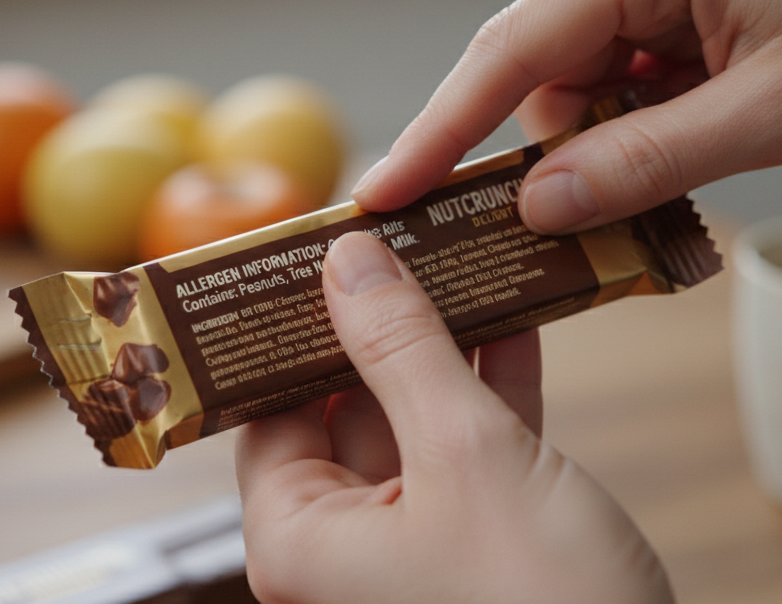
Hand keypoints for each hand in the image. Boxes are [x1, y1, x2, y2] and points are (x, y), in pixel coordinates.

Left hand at [236, 231, 671, 603]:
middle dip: (378, 320)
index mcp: (302, 540)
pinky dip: (494, 383)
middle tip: (394, 234)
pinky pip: (474, 446)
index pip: (266, 409)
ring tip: (457, 253)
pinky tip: (516, 313)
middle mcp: (348, 547)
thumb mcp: (466, 454)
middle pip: (345, 405)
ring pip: (417, 417)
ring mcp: (420, 542)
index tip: (308, 250)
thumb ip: (402, 348)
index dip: (286, 326)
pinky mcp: (485, 540)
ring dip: (444, 341)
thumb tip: (347, 261)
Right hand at [352, 0, 781, 230]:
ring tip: (672, 183)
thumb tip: (539, 205)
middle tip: (555, 232)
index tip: (386, 190)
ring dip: (603, 144)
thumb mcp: (773, 118)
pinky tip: (683, 150)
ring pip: (578, 79)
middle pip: (540, 65)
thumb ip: (645, 163)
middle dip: (548, 149)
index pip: (514, 46)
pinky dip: (634, 127)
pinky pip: (620, 74)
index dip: (444, 127)